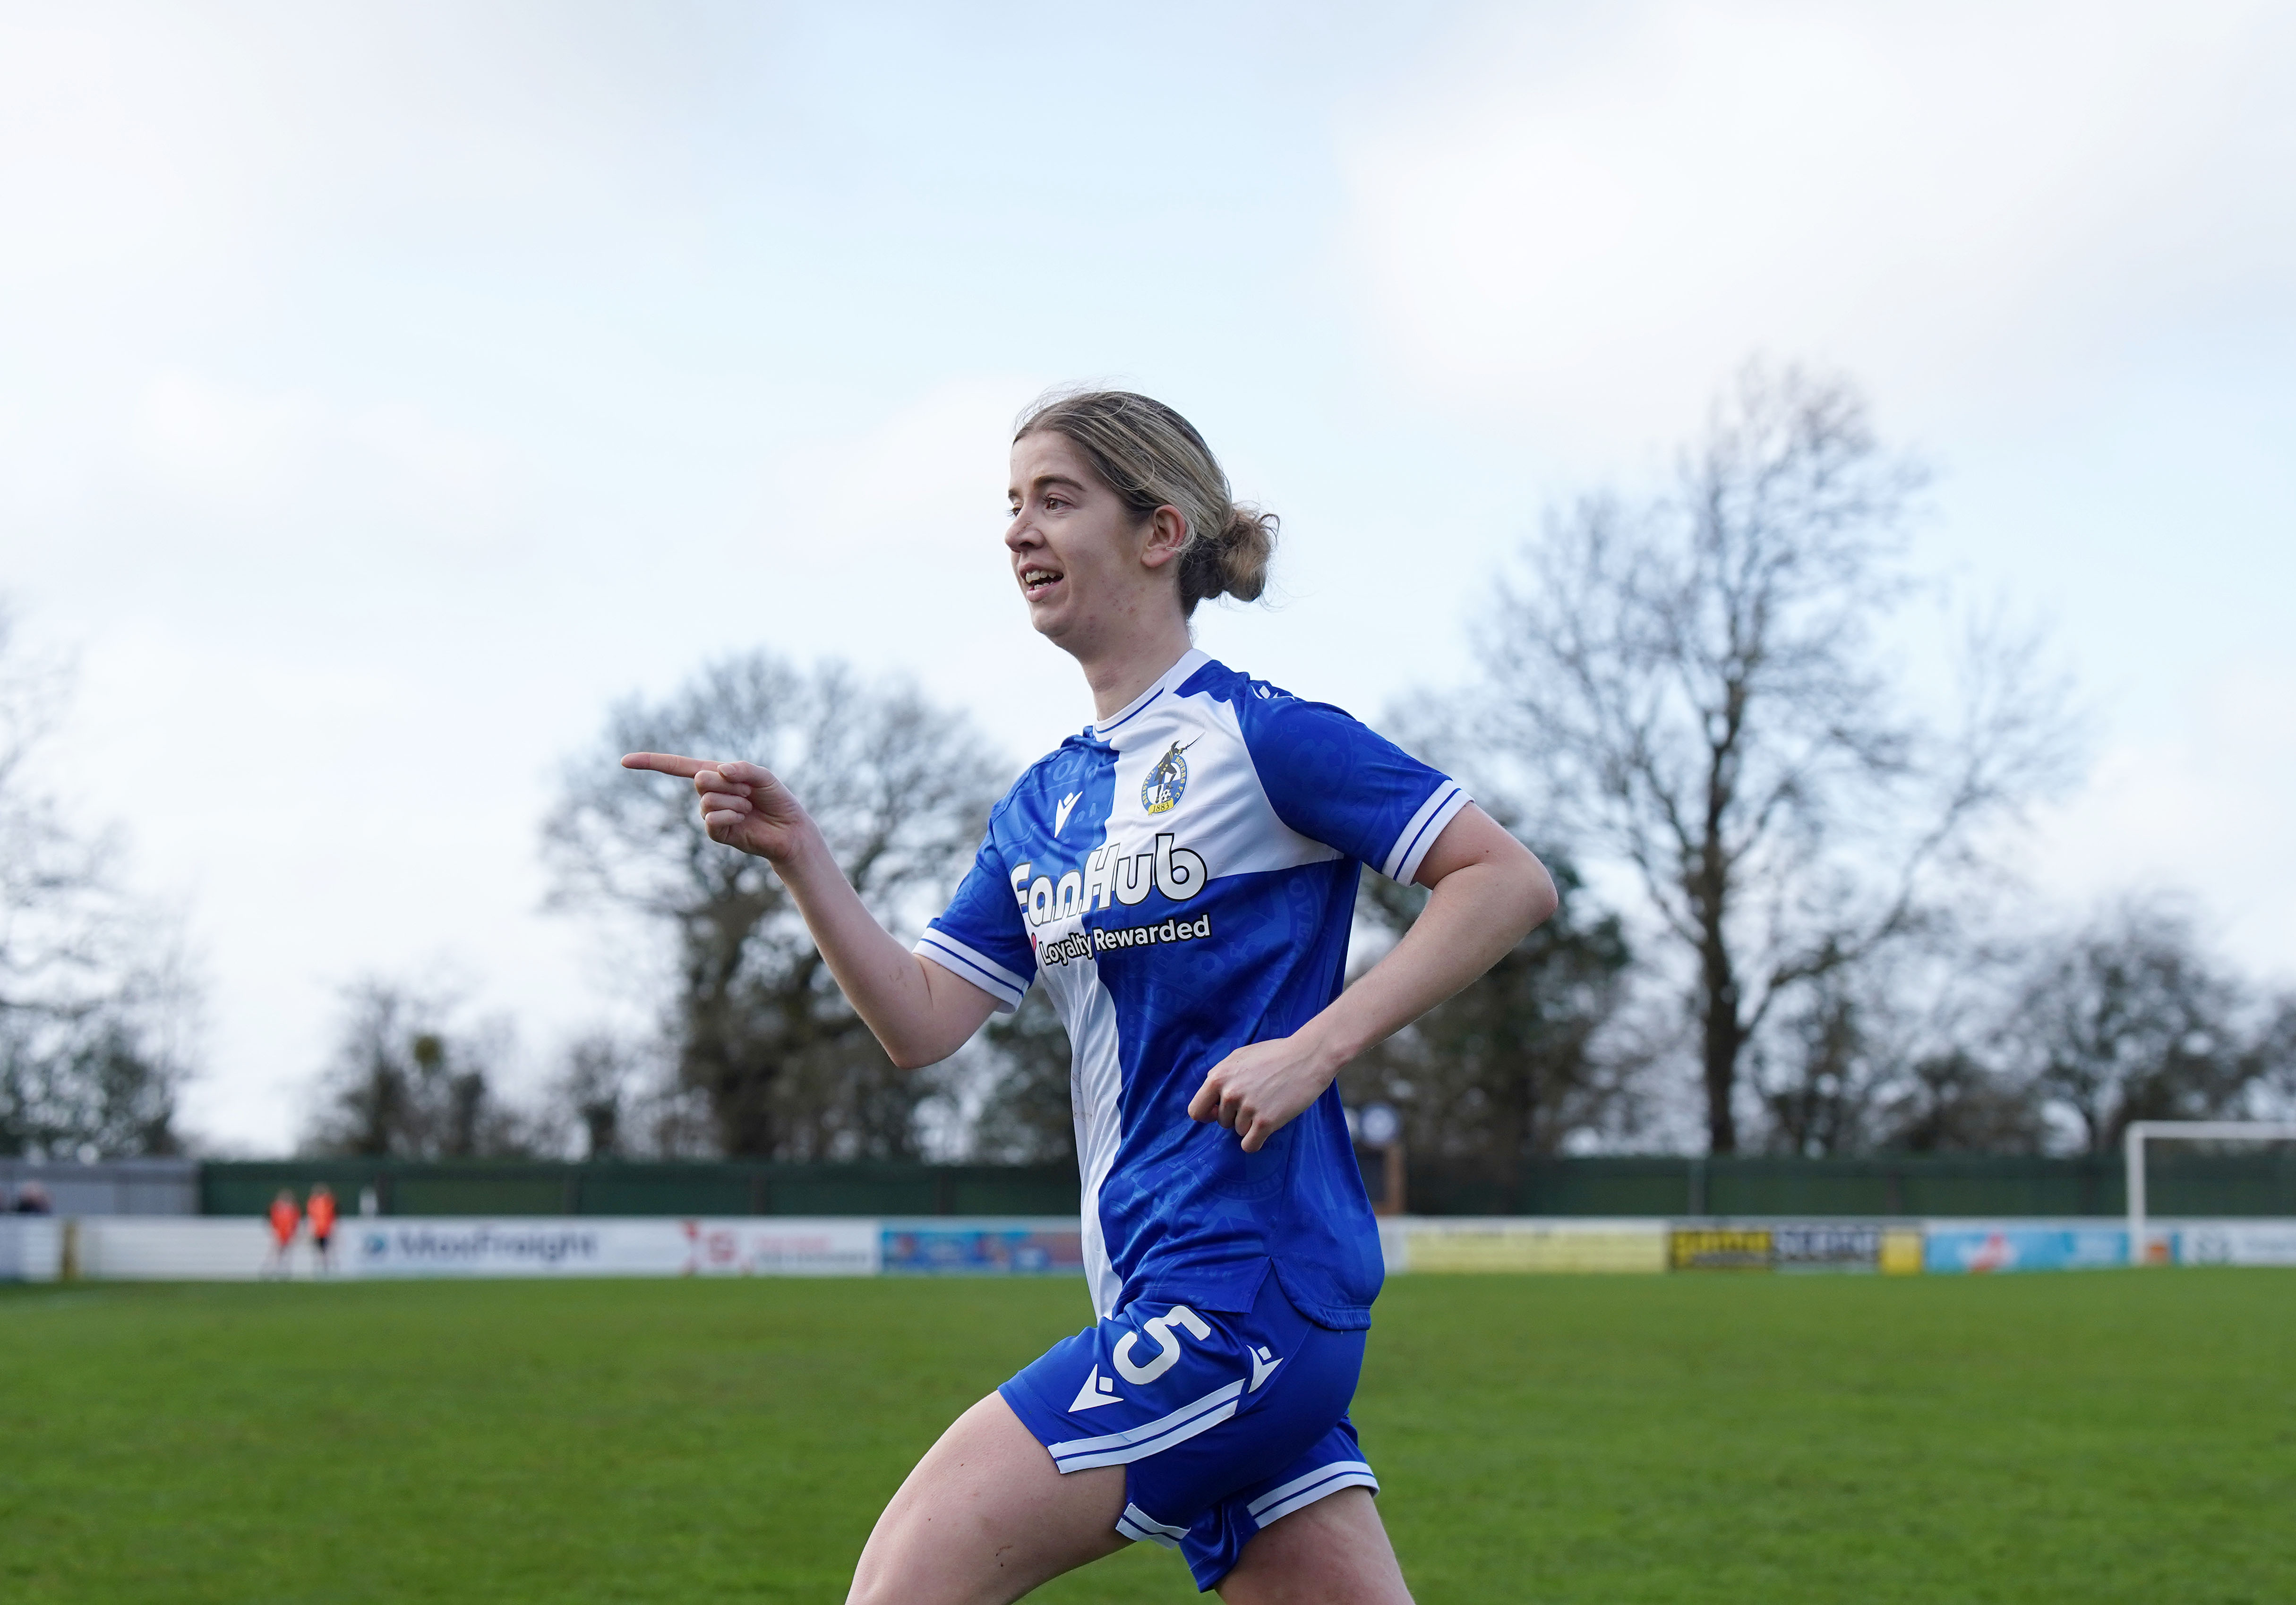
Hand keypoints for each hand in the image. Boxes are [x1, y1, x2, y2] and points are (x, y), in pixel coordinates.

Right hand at [619, 753, 812, 862]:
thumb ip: (742, 768)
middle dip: (729, 783)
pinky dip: (730, 816)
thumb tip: (718, 771)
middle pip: (700, 780)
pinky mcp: (716, 833)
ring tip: (749, 808)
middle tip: (749, 792)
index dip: (651, 762)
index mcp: (715, 774)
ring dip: (735, 802)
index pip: (678, 766)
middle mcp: (709, 794)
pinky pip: (712, 819)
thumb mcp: (764, 776)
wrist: (790, 830)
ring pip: (708, 800)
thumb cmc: (777, 800)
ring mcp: (710, 814)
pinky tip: (744, 820)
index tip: (624, 761)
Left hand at [1186, 1034, 1338, 1153]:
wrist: (1308, 1056)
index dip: (1208, 1114)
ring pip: (1239, 1132)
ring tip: (1269, 1104)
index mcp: (1218, 1076)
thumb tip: (1211, 1104)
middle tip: (1258, 1100)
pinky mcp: (1265, 1122)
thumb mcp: (1239, 1057)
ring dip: (1251, 1124)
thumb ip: (1221, 1077)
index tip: (1218, 1114)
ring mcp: (1247, 1108)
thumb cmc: (1275, 1055)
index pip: (1196, 1110)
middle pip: (1222, 1122)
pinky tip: (1267, 1129)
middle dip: (1236, 1115)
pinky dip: (1256, 1142)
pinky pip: (1250, 1145)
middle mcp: (1229, 1093)